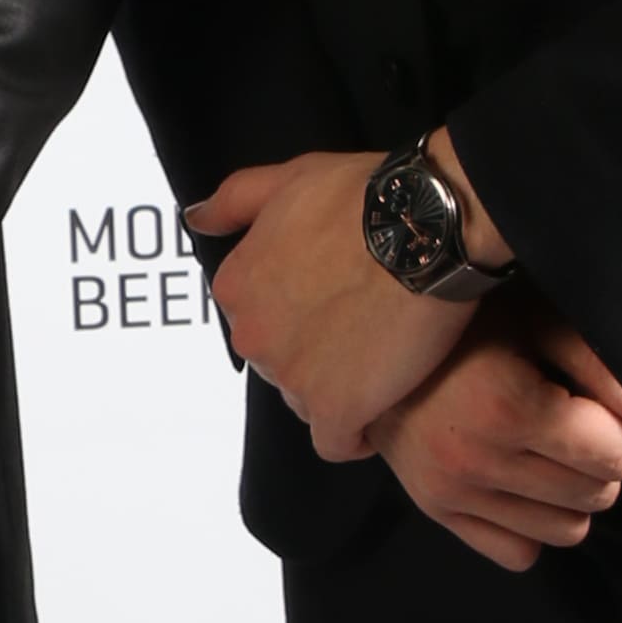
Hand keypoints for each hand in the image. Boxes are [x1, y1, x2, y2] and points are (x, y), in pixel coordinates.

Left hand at [186, 150, 463, 460]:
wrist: (425, 227)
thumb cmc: (362, 196)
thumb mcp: (288, 179)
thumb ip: (235, 202)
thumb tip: (195, 219)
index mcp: (236, 287)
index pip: (258, 320)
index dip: (300, 313)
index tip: (335, 301)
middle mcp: (251, 337)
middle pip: (281, 363)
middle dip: (317, 353)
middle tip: (365, 326)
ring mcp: (291, 377)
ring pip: (308, 401)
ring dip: (339, 390)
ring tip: (383, 359)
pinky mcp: (337, 410)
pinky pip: (338, 443)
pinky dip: (357, 434)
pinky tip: (383, 407)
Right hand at [374, 308, 621, 571]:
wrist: (370, 339)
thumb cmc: (465, 318)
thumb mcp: (539, 317)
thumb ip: (605, 364)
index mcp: (509, 407)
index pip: (617, 455)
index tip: (600, 400)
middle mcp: (476, 459)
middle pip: (598, 495)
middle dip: (601, 459)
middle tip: (577, 419)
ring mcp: (451, 491)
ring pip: (567, 532)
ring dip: (573, 495)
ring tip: (551, 449)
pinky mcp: (435, 510)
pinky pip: (519, 554)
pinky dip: (532, 525)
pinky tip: (522, 479)